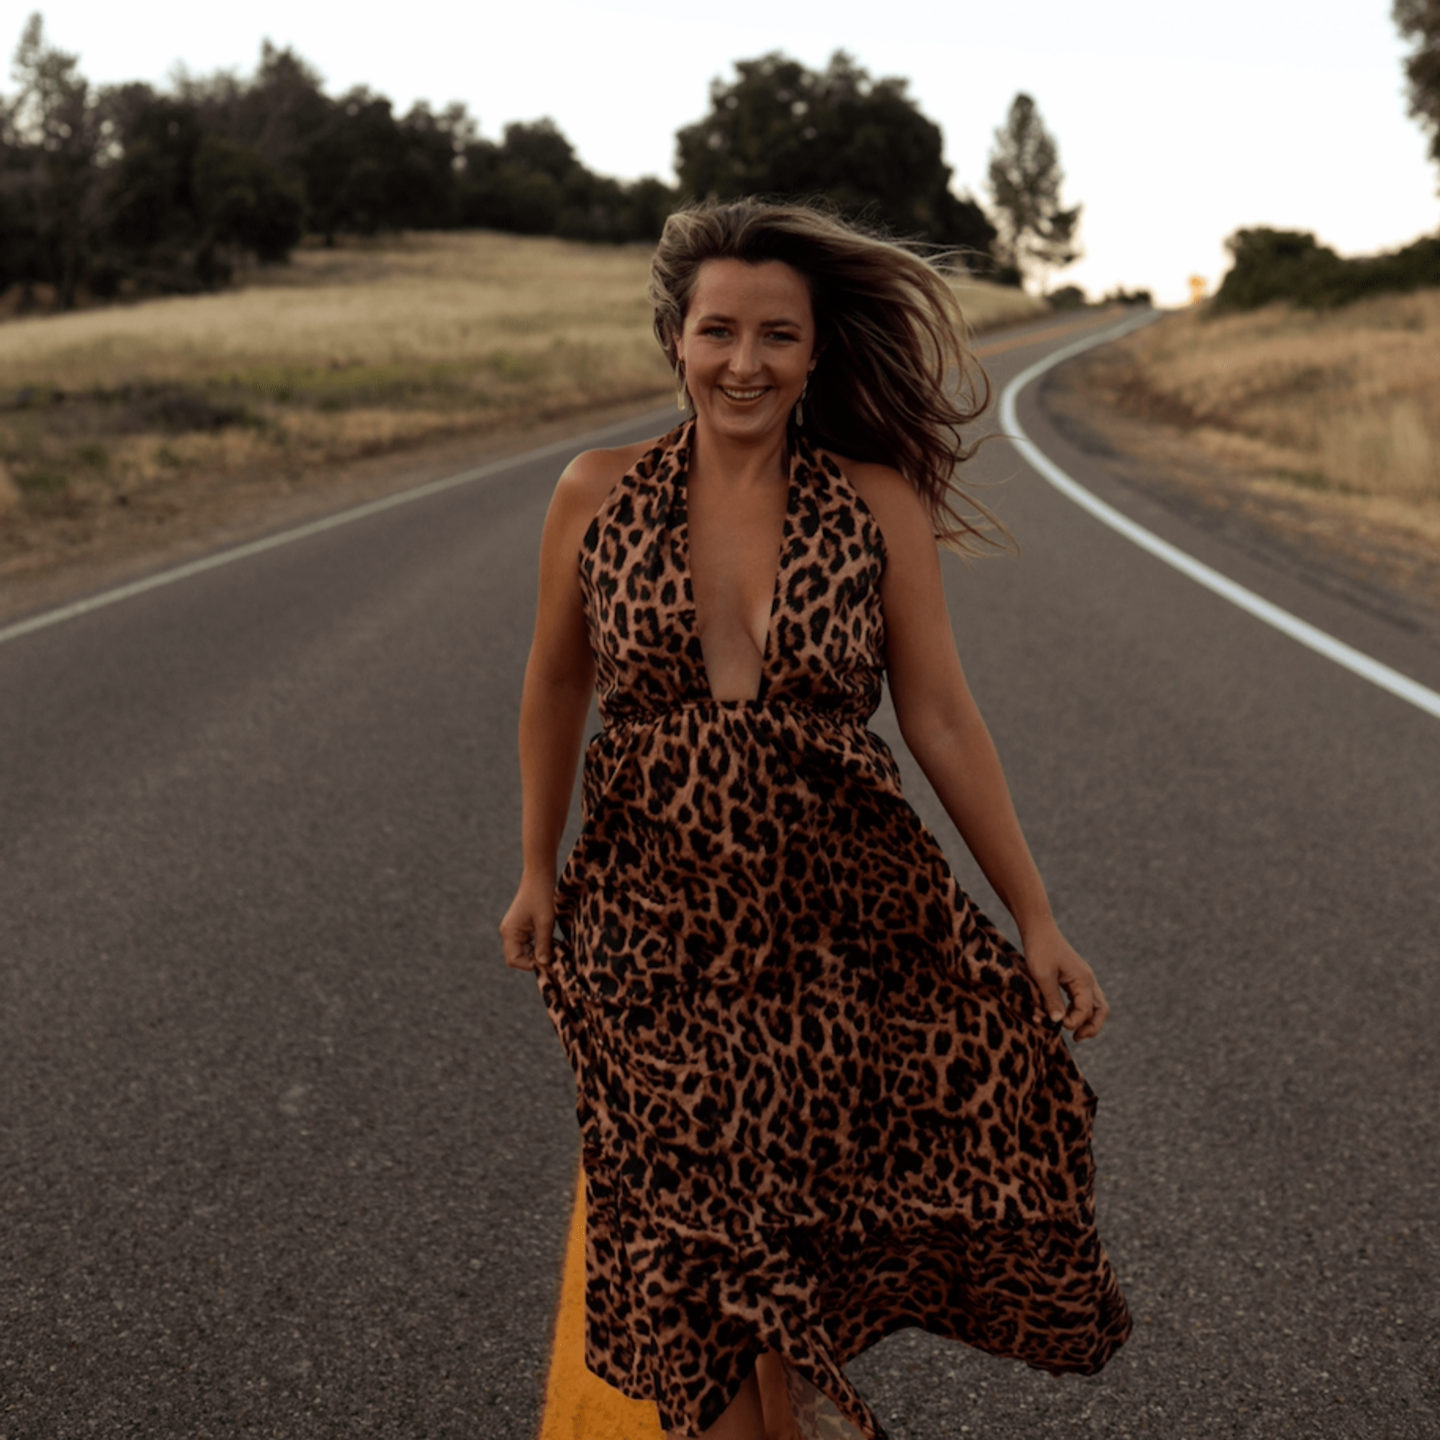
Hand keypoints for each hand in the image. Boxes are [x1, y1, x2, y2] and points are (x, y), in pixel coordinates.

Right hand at [498, 870, 556, 971]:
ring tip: (555, 948)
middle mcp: (508, 933)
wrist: (540, 876)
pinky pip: (528, 943)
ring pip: (525, 951)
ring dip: (539, 952)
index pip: (514, 960)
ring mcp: (514, 930)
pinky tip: (553, 941)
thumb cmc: (542, 896)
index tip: (548, 961)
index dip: (530, 965)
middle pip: (518, 958)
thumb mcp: (546, 922)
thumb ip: (544, 944)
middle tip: (554, 956)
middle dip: (536, 959)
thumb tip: (544, 964)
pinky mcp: (521, 926)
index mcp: (509, 932)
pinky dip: (540, 945)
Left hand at [1019, 920, 1109, 1040]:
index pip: (1086, 1010)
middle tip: (1076, 1037)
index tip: (1059, 1026)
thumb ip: (1052, 999)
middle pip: (1100, 1010)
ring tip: (1070, 1029)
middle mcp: (1088, 980)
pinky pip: (1083, 998)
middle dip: (1091, 1027)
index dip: (1075, 1022)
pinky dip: (1078, 1010)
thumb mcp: (1042, 976)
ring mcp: (1083, 978)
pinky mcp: (1075, 977)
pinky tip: (1063, 1015)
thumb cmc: (1040, 949)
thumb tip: (1058, 1022)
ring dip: (1085, 1020)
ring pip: (1094, 1005)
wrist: (1038, 928)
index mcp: (1083, 980)